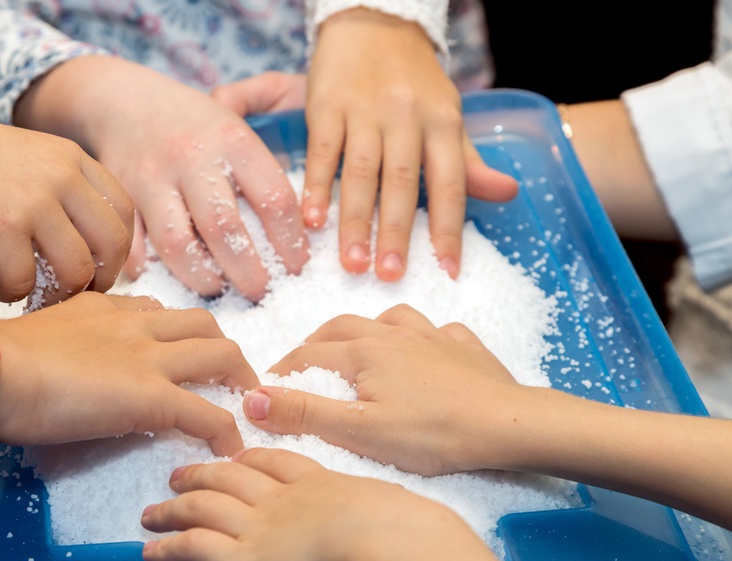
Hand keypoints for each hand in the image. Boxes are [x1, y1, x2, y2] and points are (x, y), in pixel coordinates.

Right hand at [0, 112, 133, 302]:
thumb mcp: (27, 161)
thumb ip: (63, 190)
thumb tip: (95, 244)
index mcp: (71, 157)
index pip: (123, 212)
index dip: (117, 250)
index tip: (98, 269)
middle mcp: (60, 176)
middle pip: (112, 245)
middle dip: (98, 280)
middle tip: (73, 293)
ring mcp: (34, 201)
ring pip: (76, 271)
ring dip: (55, 294)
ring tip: (30, 293)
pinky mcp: (2, 228)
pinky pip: (26, 281)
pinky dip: (10, 292)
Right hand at [0, 292, 258, 453]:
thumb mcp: (38, 337)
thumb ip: (65, 344)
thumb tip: (65, 368)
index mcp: (105, 309)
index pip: (158, 312)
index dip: (179, 334)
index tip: (182, 355)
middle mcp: (135, 325)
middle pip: (203, 324)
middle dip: (223, 348)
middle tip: (230, 378)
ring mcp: (149, 358)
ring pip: (221, 355)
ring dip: (239, 379)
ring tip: (243, 408)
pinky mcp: (152, 397)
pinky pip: (208, 413)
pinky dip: (226, 432)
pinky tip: (230, 450)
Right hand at [16, 56, 309, 301]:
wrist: (126, 100)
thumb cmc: (194, 124)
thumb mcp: (237, 128)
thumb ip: (265, 172)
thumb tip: (305, 228)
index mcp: (233, 140)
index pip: (274, 200)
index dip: (291, 243)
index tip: (297, 268)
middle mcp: (192, 157)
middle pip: (225, 229)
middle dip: (248, 273)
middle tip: (260, 293)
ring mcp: (152, 176)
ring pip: (177, 242)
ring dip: (201, 277)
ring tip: (217, 288)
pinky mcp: (121, 194)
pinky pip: (132, 241)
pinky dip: (145, 266)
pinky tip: (164, 277)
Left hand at [142, 449, 652, 560]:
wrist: (398, 545)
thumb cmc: (414, 535)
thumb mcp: (395, 517)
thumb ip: (369, 527)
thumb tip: (359, 548)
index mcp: (323, 483)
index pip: (275, 463)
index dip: (249, 459)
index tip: (234, 455)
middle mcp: (285, 497)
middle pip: (232, 476)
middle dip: (203, 472)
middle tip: (180, 473)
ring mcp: (262, 524)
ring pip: (205, 505)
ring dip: (175, 505)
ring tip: (154, 508)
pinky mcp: (246, 558)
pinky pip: (195, 547)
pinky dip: (169, 545)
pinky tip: (151, 549)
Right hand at [241, 304, 520, 475]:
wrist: (509, 425)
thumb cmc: (432, 434)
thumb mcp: (358, 432)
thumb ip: (303, 414)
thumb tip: (250, 399)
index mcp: (363, 352)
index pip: (307, 355)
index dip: (282, 371)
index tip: (266, 388)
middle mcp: (393, 334)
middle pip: (341, 328)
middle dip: (315, 343)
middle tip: (303, 364)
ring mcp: (432, 337)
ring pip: (388, 319)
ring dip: (365, 330)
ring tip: (357, 347)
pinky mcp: (464, 347)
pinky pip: (436, 330)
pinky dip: (420, 336)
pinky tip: (423, 349)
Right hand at [306, 10, 517, 279]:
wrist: (373, 22)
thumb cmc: (413, 80)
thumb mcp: (449, 113)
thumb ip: (469, 160)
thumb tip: (507, 194)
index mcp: (442, 122)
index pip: (450, 184)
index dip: (449, 229)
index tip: (447, 271)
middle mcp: (406, 117)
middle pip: (401, 183)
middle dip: (396, 234)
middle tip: (390, 277)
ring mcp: (364, 111)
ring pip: (361, 173)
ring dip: (355, 222)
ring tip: (353, 264)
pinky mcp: (327, 105)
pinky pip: (323, 153)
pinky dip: (316, 188)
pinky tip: (312, 221)